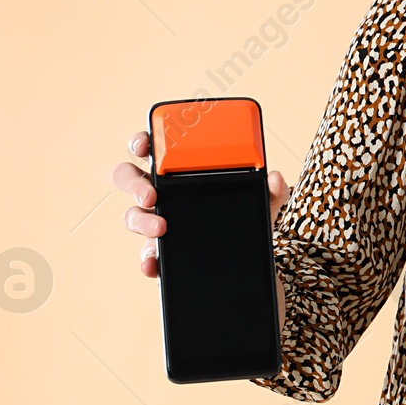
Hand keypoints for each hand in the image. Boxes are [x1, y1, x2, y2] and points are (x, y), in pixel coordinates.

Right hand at [112, 130, 292, 278]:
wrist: (248, 261)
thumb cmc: (245, 218)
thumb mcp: (264, 203)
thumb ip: (272, 190)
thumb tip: (274, 178)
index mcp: (182, 172)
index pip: (154, 148)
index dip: (143, 141)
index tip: (145, 144)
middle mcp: (163, 194)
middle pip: (131, 179)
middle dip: (134, 182)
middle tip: (151, 193)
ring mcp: (158, 223)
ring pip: (133, 216)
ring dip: (142, 220)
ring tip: (161, 226)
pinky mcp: (162, 253)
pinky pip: (147, 255)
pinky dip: (147, 259)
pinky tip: (152, 263)